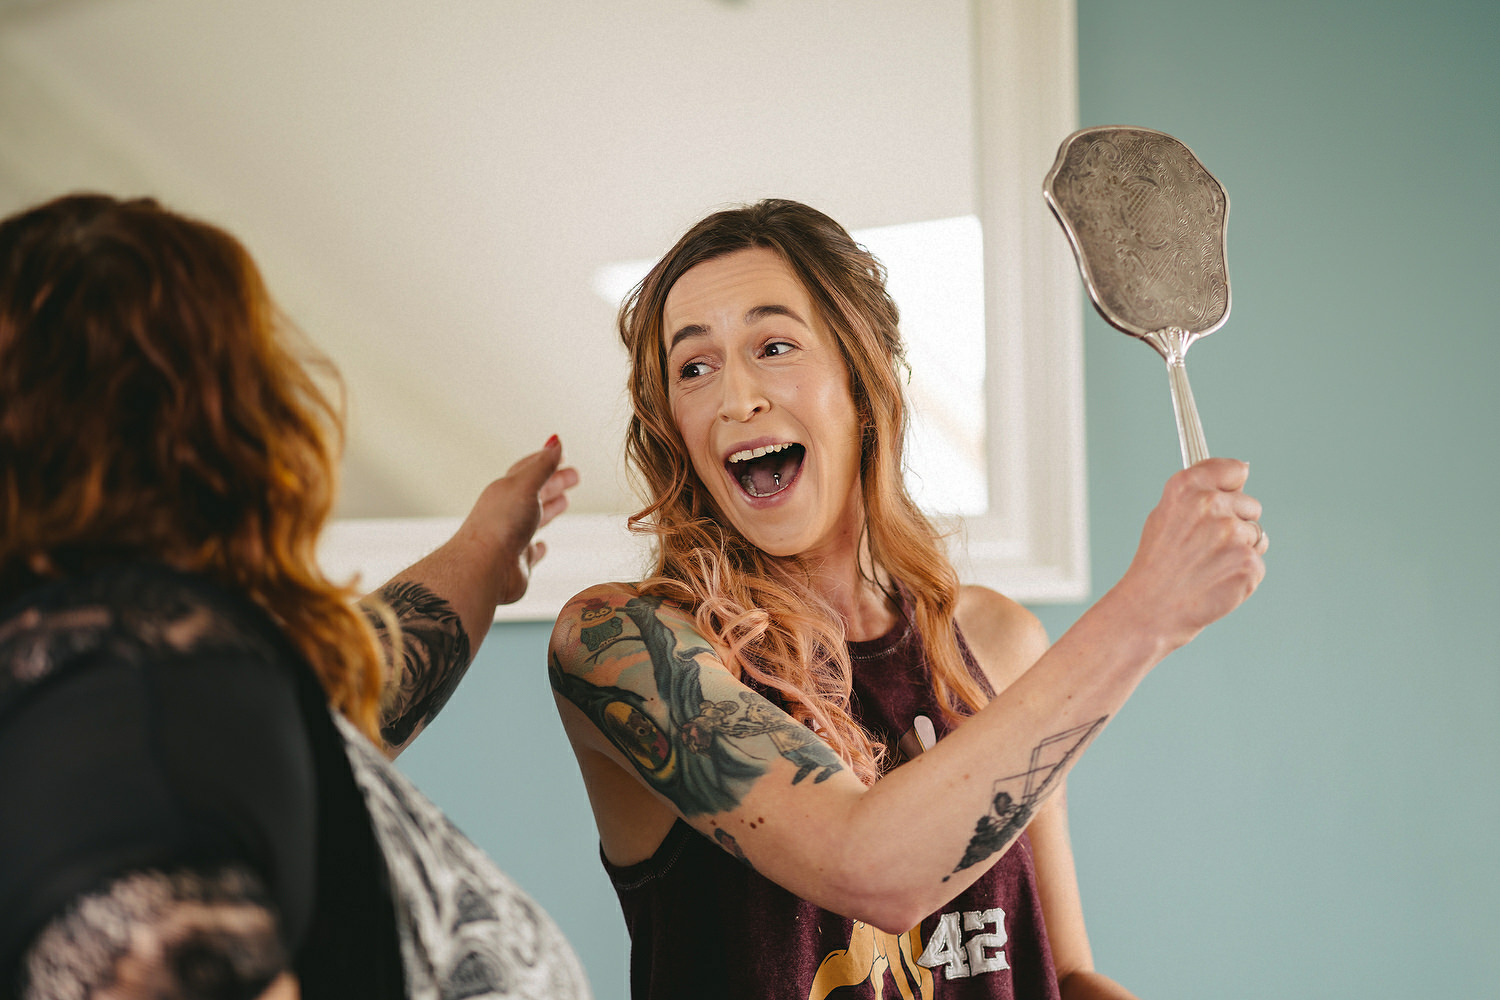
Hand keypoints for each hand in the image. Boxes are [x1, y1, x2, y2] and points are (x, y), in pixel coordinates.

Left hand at [460, 435, 579, 605]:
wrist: (483, 569)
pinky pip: (531, 553)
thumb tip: (555, 441)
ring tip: (564, 502)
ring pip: (534, 519)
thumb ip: (542, 466)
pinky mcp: (517, 562)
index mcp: (506, 491)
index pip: (528, 469)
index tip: (562, 454)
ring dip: (549, 509)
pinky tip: (544, 546)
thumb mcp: (525, 487)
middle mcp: (507, 512)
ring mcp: (512, 538)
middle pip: (534, 492)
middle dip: (554, 482)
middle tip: (574, 476)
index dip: (545, 460)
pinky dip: (540, 548)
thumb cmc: (500, 525)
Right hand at [1112, 458, 1266, 650]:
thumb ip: (1199, 492)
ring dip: (1240, 549)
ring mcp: (1232, 534)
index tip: (1227, 494)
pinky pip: (1258, 561)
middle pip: (1251, 505)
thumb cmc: (1156, 564)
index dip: (1231, 486)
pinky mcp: (1248, 562)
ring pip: (1256, 535)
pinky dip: (1243, 573)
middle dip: (1236, 522)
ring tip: (1209, 565)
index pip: (1234, 469)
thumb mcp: (1164, 514)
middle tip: (1206, 546)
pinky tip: (1217, 579)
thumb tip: (1240, 473)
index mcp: (1187, 487)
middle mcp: (1211, 505)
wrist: (1152, 608)